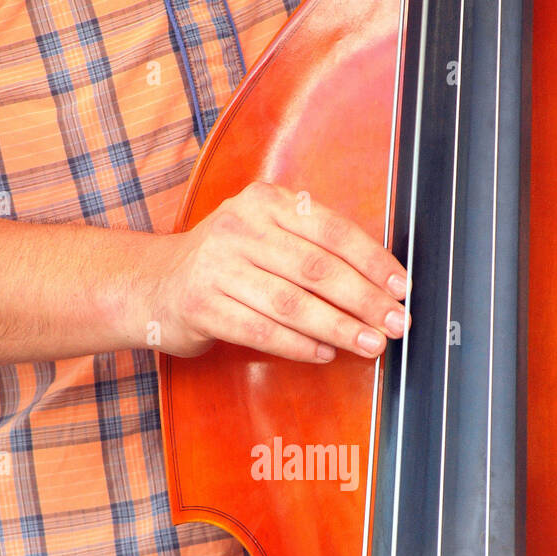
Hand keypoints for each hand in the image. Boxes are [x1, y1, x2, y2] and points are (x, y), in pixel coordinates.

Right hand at [148, 181, 408, 361]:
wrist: (155, 284)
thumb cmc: (228, 263)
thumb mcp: (266, 235)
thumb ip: (312, 247)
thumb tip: (378, 283)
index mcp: (266, 202)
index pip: (332, 231)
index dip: (372, 261)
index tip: (401, 287)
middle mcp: (240, 228)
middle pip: (317, 269)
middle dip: (364, 300)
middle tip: (396, 323)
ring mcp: (217, 266)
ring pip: (292, 303)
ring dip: (339, 327)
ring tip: (370, 344)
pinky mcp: (202, 305)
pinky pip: (261, 330)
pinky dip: (298, 344)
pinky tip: (325, 353)